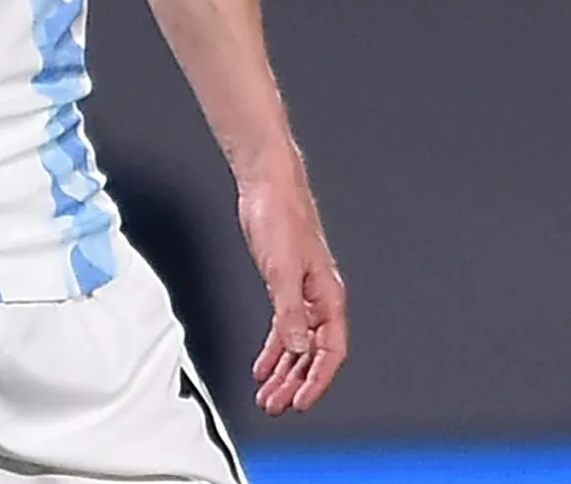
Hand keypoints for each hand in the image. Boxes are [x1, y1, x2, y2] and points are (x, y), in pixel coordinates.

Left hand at [240, 166, 347, 413]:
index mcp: (328, 297)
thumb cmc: (281, 217)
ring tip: (268, 394)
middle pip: (312, 354)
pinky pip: (283, 328)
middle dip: (295, 383)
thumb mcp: (280, 269)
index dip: (317, 380)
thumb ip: (288, 311)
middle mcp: (319, 299)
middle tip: (276, 406)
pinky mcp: (284, 285)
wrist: (268, 187)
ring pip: (297, 345)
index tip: (300, 402)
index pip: (330, 351)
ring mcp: (302, 294)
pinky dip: (274, 349)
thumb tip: (296, 348)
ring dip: (283, 371)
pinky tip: (263, 365)